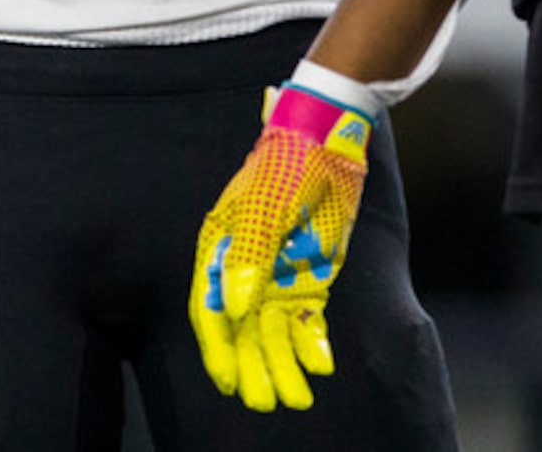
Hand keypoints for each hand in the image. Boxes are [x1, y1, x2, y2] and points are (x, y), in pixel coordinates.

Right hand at [191, 81, 374, 411]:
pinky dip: (312, 344)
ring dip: (283, 366)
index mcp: (221, 248)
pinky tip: (321, 366)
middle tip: (265, 403)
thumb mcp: (265, 206)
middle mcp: (245, 269)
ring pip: (275, 333)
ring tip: (297, 399)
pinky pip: (306, 321)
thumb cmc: (287, 165)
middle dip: (252, 368)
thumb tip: (234, 307)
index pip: (211, 308)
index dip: (218, 348)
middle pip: (244, 330)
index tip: (228, 381)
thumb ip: (249, 256)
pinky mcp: (310, 277)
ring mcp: (278, 275)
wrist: (330, 139)